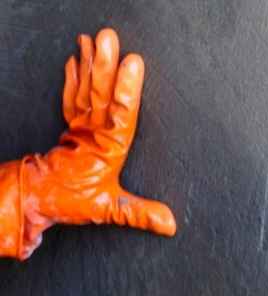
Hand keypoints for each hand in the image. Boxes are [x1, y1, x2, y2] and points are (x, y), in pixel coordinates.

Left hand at [5, 28, 174, 258]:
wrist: (35, 197)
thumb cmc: (71, 201)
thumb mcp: (107, 211)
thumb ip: (139, 214)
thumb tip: (170, 224)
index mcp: (107, 149)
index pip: (120, 115)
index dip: (126, 89)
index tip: (132, 64)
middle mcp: (92, 132)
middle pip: (99, 94)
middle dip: (105, 65)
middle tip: (109, 38)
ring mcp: (79, 126)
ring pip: (85, 89)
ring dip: (90, 63)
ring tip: (95, 38)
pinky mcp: (71, 125)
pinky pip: (71, 96)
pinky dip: (73, 76)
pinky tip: (76, 58)